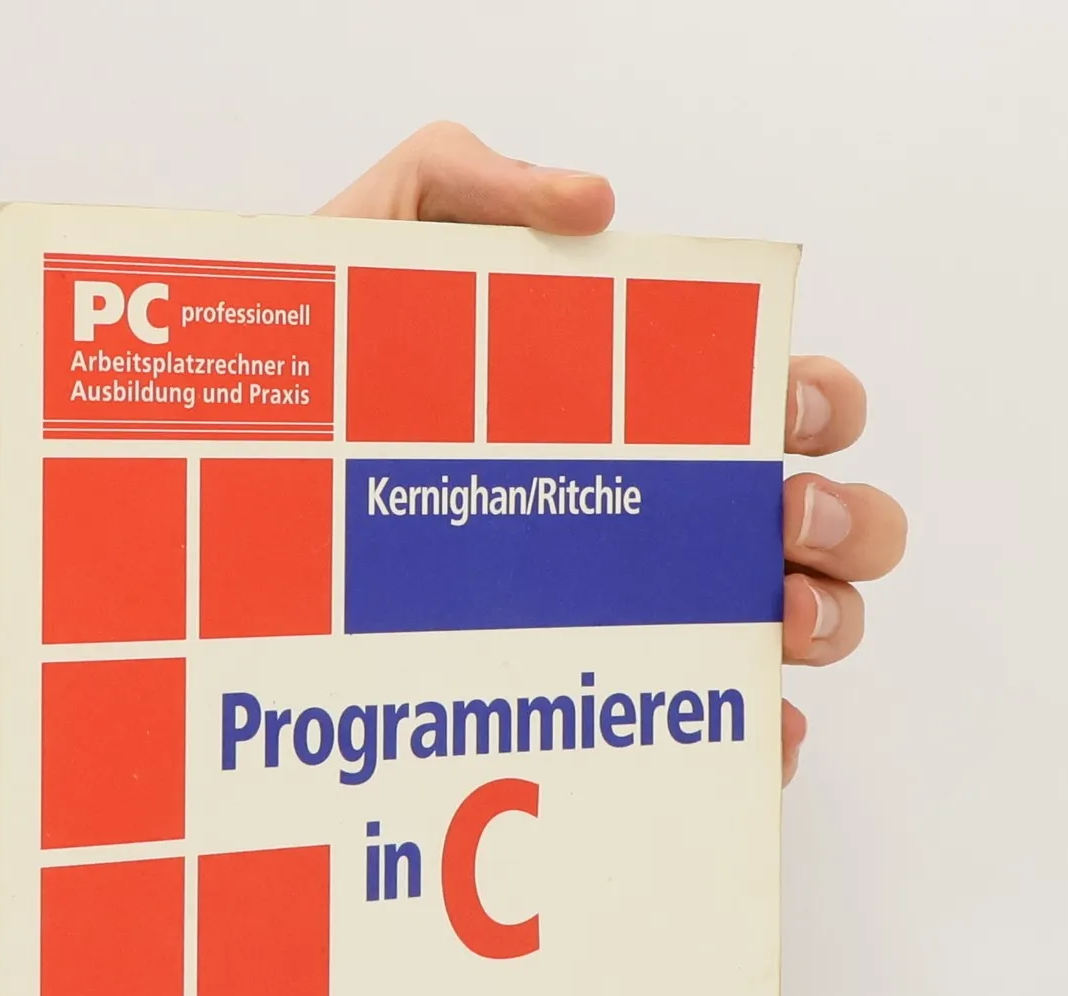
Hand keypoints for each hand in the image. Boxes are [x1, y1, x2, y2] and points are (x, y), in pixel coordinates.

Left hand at [321, 122, 907, 783]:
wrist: (222, 528)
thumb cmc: (303, 411)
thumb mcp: (363, 264)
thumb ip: (461, 186)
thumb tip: (594, 205)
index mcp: (642, 415)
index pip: (780, 400)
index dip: (817, 403)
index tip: (781, 413)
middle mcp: (663, 518)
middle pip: (826, 519)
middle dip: (846, 520)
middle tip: (776, 524)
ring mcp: (645, 619)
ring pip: (802, 625)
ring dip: (825, 620)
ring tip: (772, 618)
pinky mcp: (612, 710)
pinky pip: (721, 734)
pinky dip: (763, 738)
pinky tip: (751, 727)